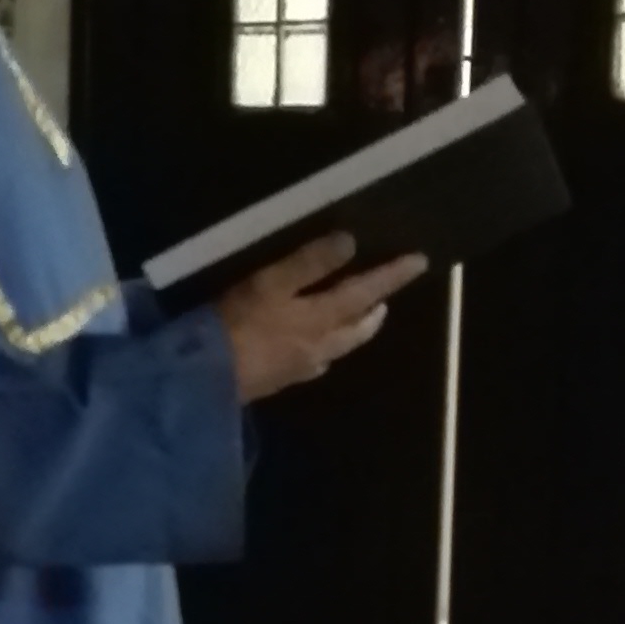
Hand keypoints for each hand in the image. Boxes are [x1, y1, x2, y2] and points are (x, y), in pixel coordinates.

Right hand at [213, 231, 427, 402]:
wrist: (203, 381)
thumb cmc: (236, 323)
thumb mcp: (271, 283)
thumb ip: (309, 263)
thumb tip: (351, 242)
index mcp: (321, 318)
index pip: (365, 292)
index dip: (392, 275)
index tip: (421, 261)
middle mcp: (320, 345)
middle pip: (357, 328)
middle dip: (375, 311)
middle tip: (386, 298)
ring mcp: (300, 367)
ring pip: (339, 348)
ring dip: (355, 332)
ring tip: (360, 321)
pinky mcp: (279, 381)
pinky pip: (314, 365)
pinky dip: (326, 353)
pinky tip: (317, 354)